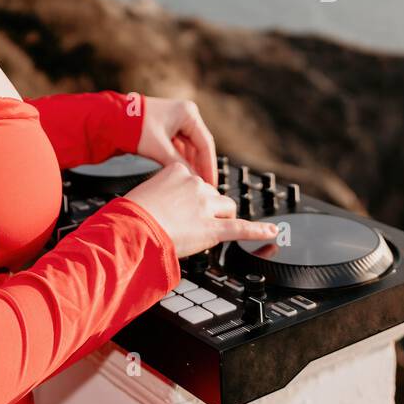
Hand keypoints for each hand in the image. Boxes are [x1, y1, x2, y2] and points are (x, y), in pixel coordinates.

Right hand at [124, 162, 278, 257]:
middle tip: (190, 222)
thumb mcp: (145, 191)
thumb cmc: (132, 215)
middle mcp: (195, 185)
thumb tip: (168, 201)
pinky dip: (258, 231)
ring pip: (226, 208)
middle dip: (208, 207)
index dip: (190, 197)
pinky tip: (271, 232)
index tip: (181, 206)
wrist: (132, 232)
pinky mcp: (213, 228)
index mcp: (178, 171)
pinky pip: (241, 228)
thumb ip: (164, 191)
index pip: (195, 181)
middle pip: (213, 194)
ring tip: (212, 228)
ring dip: (222, 217)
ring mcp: (206, 206)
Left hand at [136, 96, 216, 185]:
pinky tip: (180, 173)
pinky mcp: (165, 129)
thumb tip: (194, 180)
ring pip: (187, 148)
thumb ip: (180, 165)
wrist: (109, 120)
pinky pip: (177, 147)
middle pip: (198, 146)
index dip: (209, 166)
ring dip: (189, 164)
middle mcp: (184, 115)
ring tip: (191, 182)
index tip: (211, 183)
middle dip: (199, 166)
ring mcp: (174, 121)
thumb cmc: (133, 127)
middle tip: (203, 186)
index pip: (205, 144)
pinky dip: (179, 160)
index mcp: (188, 113)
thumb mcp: (160, 149)